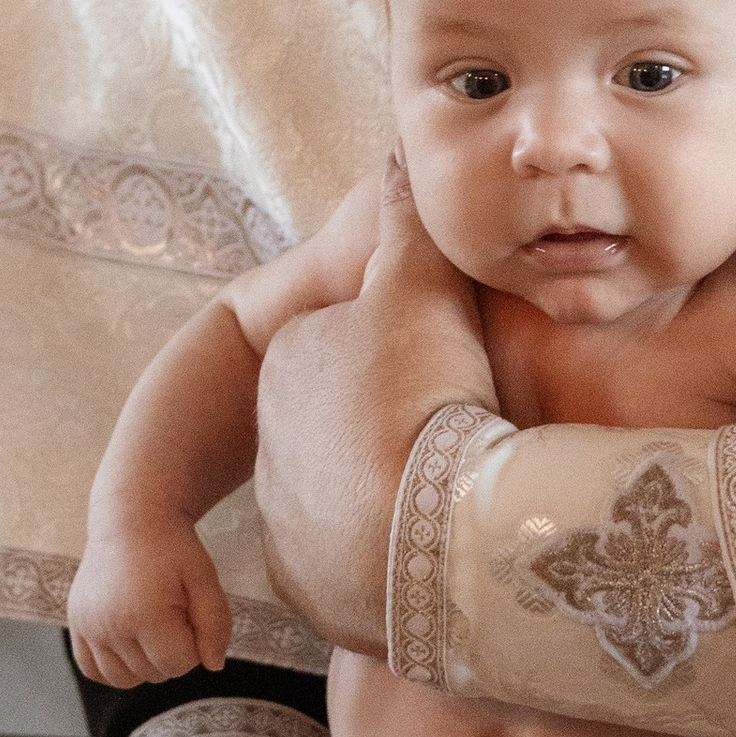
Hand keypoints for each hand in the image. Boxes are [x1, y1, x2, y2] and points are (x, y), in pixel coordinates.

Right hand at [66, 515, 235, 689]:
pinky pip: (93, 670)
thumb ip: (216, 624)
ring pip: (124, 679)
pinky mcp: (75, 624)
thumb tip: (213, 666)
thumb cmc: (172, 548)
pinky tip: (127, 644)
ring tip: (151, 628)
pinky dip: (113, 667)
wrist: (129, 518)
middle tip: (171, 612)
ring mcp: (88, 626)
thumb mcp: (205, 578)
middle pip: (154, 673)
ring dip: (145, 664)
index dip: (194, 644)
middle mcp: (110, 624)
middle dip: (171, 651)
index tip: (189, 612)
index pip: (181, 665)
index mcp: (146, 614)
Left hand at [252, 157, 493, 657]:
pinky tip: (437, 548)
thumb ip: (409, 219)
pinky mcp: (309, 584)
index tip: (454, 370)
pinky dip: (391, 555)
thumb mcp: (424, 288)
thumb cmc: (422, 401)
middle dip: (394, 422)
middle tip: (464, 432)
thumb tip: (401, 152)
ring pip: (349, 491)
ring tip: (457, 496)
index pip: (348, 341)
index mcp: (288, 363)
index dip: (406, 349)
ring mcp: (286, 519)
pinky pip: (354, 561)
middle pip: (345, 417)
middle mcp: (270, 441)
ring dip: (393, 491)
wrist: (428, 540)